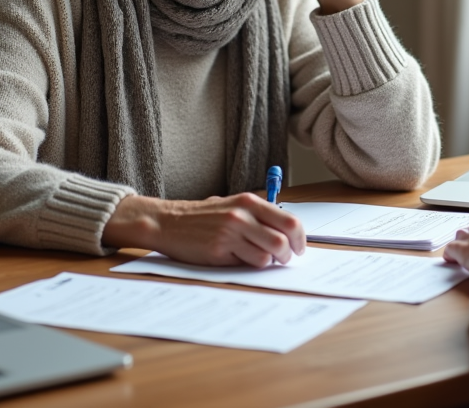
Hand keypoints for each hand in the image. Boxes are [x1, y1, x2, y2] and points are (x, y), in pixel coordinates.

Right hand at [102, 192, 305, 266]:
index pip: (290, 221)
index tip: (299, 247)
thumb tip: (286, 232)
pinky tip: (241, 260)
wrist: (168, 222)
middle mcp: (242, 215)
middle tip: (285, 259)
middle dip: (288, 255)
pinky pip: (248, 264)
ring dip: (270, 262)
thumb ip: (257, 215)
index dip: (300, 238)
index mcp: (250, 202)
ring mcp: (230, 233)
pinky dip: (250, 265)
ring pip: (268, 255)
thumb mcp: (232, 205)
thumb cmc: (203, 216)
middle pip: (283, 241)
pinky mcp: (219, 251)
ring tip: (263, 260)